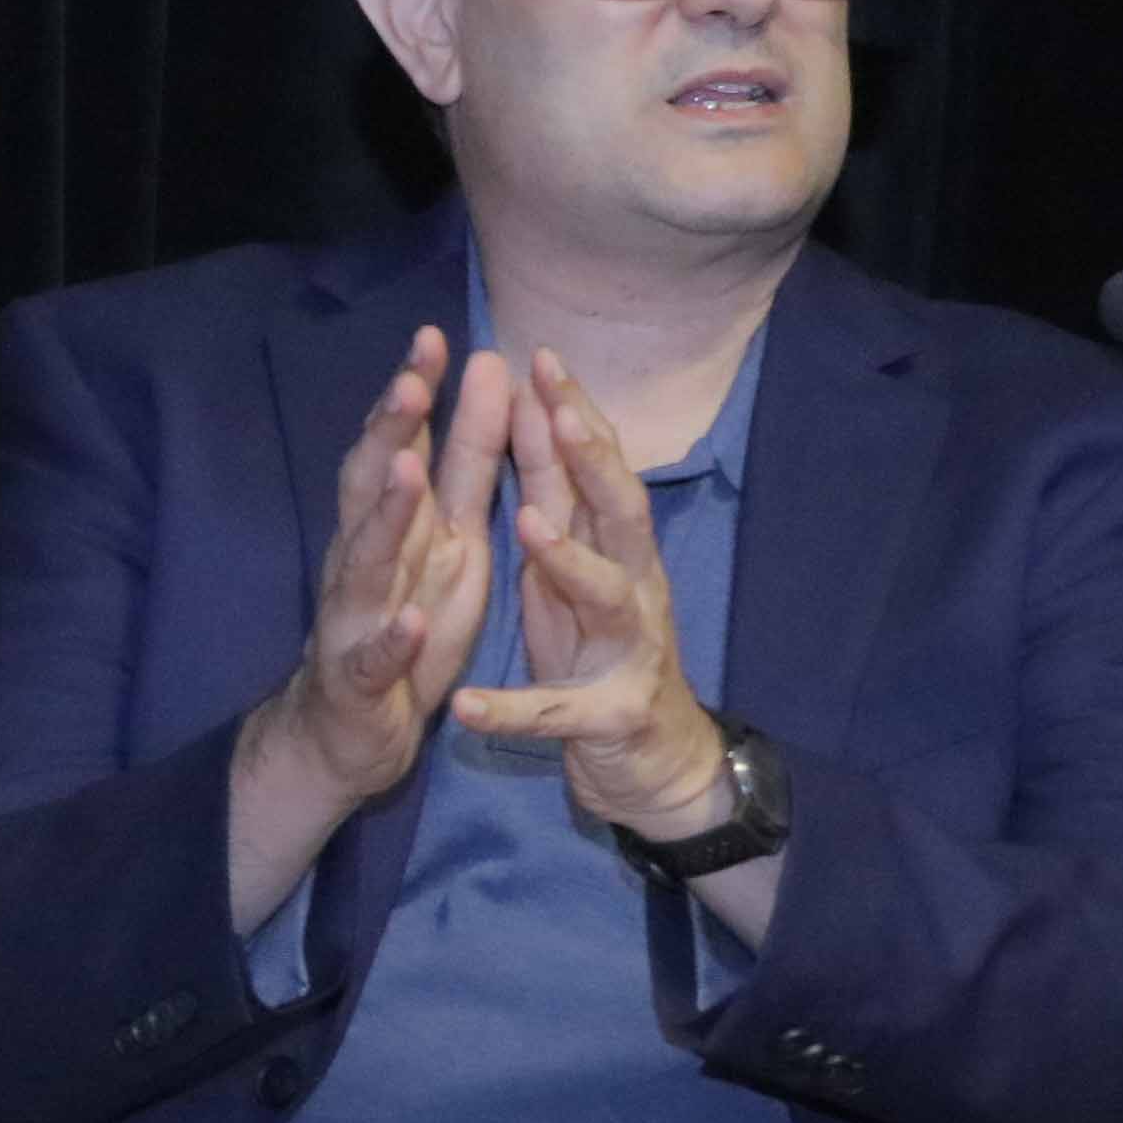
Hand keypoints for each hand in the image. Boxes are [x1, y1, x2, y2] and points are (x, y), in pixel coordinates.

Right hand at [243, 327, 508, 835]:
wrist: (351, 733)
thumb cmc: (406, 620)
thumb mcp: (451, 534)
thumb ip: (468, 460)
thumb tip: (489, 371)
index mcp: (397, 522)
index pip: (399, 443)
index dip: (413, 392)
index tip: (436, 336)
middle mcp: (364, 558)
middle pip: (368, 486)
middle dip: (390, 434)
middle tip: (412, 382)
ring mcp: (356, 617)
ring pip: (363, 561)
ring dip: (384, 518)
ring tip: (406, 474)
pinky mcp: (360, 681)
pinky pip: (372, 656)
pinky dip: (388, 637)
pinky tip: (406, 619)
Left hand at [447, 349, 739, 843]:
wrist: (657, 765)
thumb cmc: (607, 654)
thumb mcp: (582, 570)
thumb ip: (566, 499)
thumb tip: (550, 413)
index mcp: (618, 551)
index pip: (597, 469)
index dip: (575, 413)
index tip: (542, 356)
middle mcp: (635, 589)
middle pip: (620, 512)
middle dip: (589, 459)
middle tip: (556, 407)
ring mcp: (629, 653)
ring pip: (607, 598)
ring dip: (569, 560)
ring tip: (527, 525)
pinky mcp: (608, 719)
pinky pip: (556, 714)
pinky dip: (511, 711)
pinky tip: (465, 706)